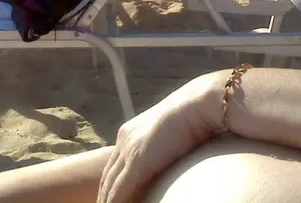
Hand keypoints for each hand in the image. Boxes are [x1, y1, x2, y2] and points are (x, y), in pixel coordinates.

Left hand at [97, 76, 215, 202]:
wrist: (197, 106)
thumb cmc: (192, 118)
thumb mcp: (170, 136)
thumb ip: (162, 151)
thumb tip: (166, 163)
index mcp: (130, 133)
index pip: (114, 166)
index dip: (109, 186)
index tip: (107, 200)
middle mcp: (124, 140)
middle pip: (107, 176)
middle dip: (104, 196)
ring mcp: (129, 150)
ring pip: (109, 185)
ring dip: (106, 202)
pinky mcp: (138, 161)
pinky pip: (119, 191)